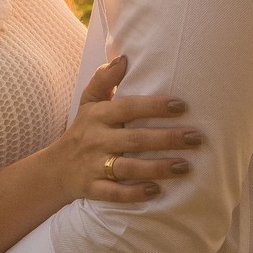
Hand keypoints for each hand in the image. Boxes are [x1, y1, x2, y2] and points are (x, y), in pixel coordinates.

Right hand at [54, 54, 202, 202]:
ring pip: (128, 168)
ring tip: (185, 166)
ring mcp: (94, 165)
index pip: (128, 108)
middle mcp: (96, 139)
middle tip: (195, 138)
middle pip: (135, 139)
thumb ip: (104, 79)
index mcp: (98, 115)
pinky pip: (114, 193)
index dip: (154, 106)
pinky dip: (135, 193)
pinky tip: (156, 191)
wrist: (56, 168)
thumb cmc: (82, 130)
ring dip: (157, 168)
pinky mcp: (92, 188)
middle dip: (166, 139)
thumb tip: (124, 58)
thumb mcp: (88, 102)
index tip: (181, 106)